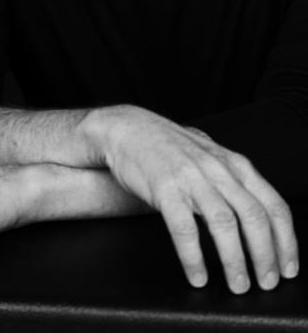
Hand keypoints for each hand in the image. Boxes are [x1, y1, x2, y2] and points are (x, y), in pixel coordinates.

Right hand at [86, 105, 298, 292]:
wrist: (126, 128)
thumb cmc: (167, 146)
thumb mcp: (210, 157)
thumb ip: (232, 180)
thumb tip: (256, 213)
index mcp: (233, 164)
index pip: (273, 205)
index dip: (286, 241)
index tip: (287, 268)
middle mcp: (216, 169)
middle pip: (253, 217)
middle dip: (265, 256)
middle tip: (266, 282)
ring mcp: (190, 177)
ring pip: (224, 224)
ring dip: (234, 260)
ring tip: (238, 284)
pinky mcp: (164, 187)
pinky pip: (184, 228)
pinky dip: (194, 257)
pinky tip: (198, 274)